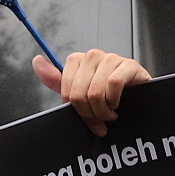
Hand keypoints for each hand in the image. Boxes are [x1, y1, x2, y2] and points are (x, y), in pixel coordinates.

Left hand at [34, 49, 149, 136]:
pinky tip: (118, 103)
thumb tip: (37, 61)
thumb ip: (56, 80)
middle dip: (91, 114)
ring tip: (110, 112)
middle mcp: (92, 56)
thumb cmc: (107, 94)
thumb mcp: (78, 90)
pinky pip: (113, 85)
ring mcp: (110, 58)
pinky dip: (115, 100)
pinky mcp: (128, 64)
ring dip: (104, 111)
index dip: (77, 110)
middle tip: (100, 119)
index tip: (86, 116)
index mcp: (76, 61)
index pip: (67, 92)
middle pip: (80, 94)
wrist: (138, 96)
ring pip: (96, 92)